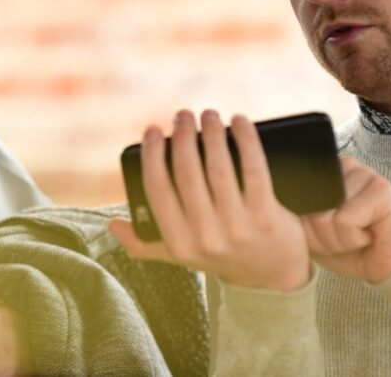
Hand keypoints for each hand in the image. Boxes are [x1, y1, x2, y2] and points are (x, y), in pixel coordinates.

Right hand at [108, 109, 309, 291]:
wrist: (277, 277)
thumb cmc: (225, 256)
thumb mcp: (184, 256)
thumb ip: (147, 244)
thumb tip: (112, 225)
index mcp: (179, 243)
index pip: (157, 190)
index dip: (152, 155)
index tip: (153, 129)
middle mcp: (206, 238)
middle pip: (187, 173)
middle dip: (182, 136)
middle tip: (184, 115)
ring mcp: (238, 228)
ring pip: (218, 167)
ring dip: (211, 133)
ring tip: (208, 114)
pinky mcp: (266, 216)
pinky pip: (253, 169)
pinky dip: (246, 140)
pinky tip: (240, 122)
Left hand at [302, 156, 390, 283]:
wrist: (385, 265)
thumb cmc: (347, 247)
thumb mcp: (311, 231)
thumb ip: (297, 212)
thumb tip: (281, 203)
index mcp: (323, 172)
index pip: (295, 195)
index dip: (304, 224)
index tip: (324, 232)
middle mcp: (343, 167)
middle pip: (310, 207)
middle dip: (321, 234)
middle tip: (343, 236)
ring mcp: (365, 173)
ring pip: (326, 216)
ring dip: (338, 239)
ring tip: (356, 236)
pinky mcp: (382, 188)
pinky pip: (345, 221)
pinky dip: (353, 239)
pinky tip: (369, 235)